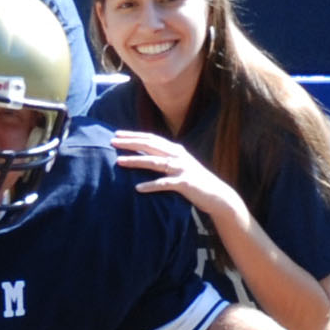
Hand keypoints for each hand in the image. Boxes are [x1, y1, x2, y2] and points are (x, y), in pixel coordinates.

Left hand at [111, 130, 239, 218]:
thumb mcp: (179, 166)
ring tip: (119, 162)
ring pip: (155, 163)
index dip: (134, 135)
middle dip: (130, 143)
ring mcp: (182, 168)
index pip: (151, 139)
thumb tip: (145, 155)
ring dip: (136, 161)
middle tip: (112, 142)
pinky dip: (151, 185)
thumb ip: (165, 159)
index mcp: (175, 150)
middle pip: (150, 146)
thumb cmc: (194, 181)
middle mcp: (178, 156)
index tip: (117, 134)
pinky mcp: (185, 183)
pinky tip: (138, 188)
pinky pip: (165, 184)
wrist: (217, 195)